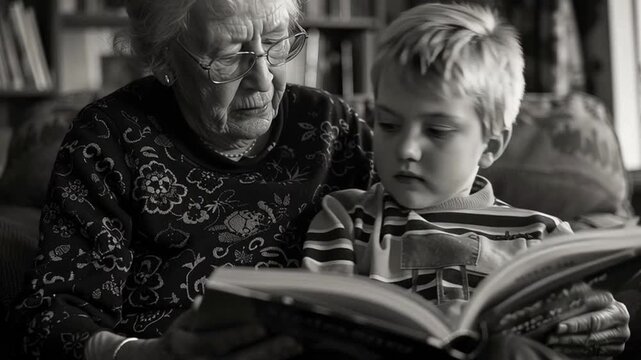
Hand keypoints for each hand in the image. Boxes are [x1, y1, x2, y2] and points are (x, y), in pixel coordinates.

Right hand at [143, 308, 302, 359]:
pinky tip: (285, 356)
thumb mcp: (181, 323)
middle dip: (266, 352)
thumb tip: (213, 300)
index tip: (261, 326)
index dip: (237, 336)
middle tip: (293, 340)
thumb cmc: (180, 338)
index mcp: (184, 345)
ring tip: (295, 346)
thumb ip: (198, 313)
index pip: (213, 342)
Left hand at [546, 288, 629, 358]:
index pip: (594, 321)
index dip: (576, 325)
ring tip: (552, 342)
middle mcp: (621, 329)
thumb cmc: (598, 303)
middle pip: (592, 336)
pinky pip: (591, 355)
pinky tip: (560, 348)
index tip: (559, 326)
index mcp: (618, 312)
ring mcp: (618, 343)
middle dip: (569, 337)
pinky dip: (574, 352)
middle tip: (551, 337)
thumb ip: (581, 296)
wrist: (610, 316)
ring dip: (568, 346)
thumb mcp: (592, 295)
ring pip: (590, 347)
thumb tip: (562, 294)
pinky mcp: (612, 353)